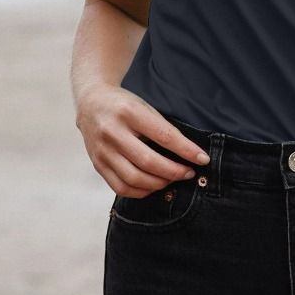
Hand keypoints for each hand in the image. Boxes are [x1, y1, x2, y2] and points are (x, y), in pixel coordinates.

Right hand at [75, 84, 209, 197]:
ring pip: (134, 179)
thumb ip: (161, 128)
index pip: (163, 136)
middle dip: (174, 171)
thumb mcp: (144, 107)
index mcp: (129, 112)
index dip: (186, 150)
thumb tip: (188, 153)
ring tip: (173, 179)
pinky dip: (141, 191)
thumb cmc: (124, 105)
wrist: (91, 103)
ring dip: (159, 184)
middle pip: (148, 161)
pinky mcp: (97, 164)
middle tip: (189, 173)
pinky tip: (153, 186)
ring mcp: (102, 151)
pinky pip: (120, 187)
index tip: (203, 158)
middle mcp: (112, 132)